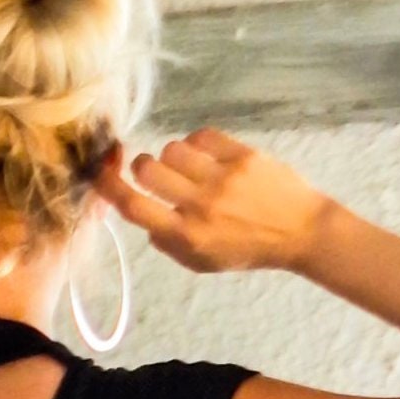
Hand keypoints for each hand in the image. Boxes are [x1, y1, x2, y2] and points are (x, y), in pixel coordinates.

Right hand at [95, 130, 333, 276]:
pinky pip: (202, 136)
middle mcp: (200, 207)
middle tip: (154, 172)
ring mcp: (222, 178)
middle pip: (149, 170)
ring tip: (188, 167)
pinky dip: (197, 143)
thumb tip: (144, 219)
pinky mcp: (242, 156)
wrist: (300, 231)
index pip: (135, 208)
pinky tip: (207, 156)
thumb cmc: (247, 249)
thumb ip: (169, 244)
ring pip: (173, 148)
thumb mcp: (203, 262)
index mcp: (187, 237)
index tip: (100, 174)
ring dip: (173, 156)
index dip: (110, 188)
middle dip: (144, 167)